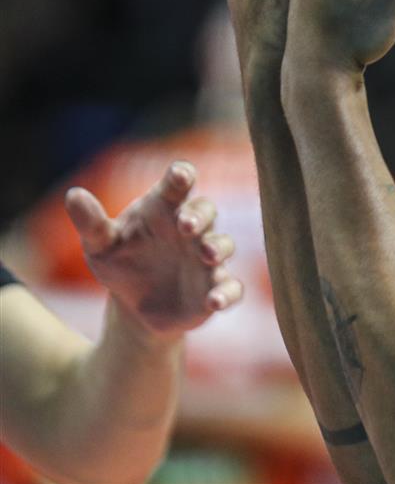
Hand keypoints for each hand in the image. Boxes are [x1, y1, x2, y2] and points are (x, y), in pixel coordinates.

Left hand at [67, 162, 242, 338]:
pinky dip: (228, 292)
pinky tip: (215, 301)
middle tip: (186, 225)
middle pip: (206, 210)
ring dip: (218, 247)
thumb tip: (73, 195)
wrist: (135, 308)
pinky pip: (232, 287)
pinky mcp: (215, 287)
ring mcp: (207, 257)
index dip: (182, 176)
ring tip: (206, 255)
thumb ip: (91, 222)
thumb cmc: (120, 262)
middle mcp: (192, 228)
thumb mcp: (100, 245)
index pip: (178, 183)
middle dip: (200, 215)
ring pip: (223, 244)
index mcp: (165, 208)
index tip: (180, 175)